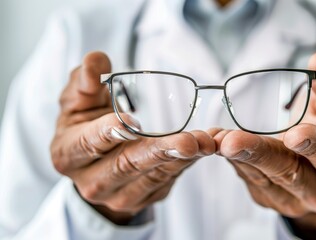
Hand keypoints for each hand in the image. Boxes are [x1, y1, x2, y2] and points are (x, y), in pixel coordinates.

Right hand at [50, 52, 215, 224]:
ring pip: (154, 176)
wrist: (94, 163)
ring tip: (206, 142)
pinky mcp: (144, 198)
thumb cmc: (86, 124)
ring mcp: (120, 195)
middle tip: (188, 141)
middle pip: (127, 165)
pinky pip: (168, 180)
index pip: (89, 143)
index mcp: (68, 154)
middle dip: (159, 152)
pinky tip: (205, 147)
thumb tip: (95, 60)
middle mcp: (92, 181)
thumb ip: (85, 81)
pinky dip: (188, 163)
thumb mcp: (78, 102)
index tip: (133, 123)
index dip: (109, 133)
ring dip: (182, 158)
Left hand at [212, 52, 315, 237]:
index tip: (295, 134)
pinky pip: (249, 178)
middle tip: (234, 141)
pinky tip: (217, 142)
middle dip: (261, 155)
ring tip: (219, 139)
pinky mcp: (270, 199)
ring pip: (263, 178)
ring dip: (238, 157)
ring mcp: (294, 200)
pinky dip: (232, 159)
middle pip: (291, 174)